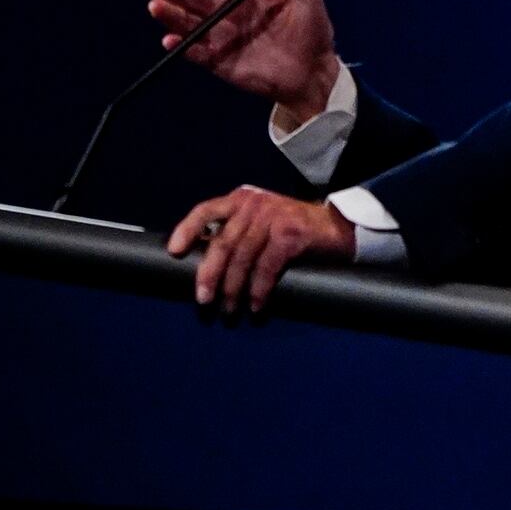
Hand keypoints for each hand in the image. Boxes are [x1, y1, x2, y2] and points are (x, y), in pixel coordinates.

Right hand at [144, 0, 346, 124]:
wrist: (315, 70)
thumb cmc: (312, 28)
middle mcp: (226, 13)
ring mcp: (221, 38)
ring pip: (189, 23)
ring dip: (170, 15)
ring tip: (155, 6)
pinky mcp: (221, 63)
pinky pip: (197, 54)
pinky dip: (183, 47)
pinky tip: (170, 39)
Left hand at [167, 186, 354, 312]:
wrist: (337, 227)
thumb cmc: (292, 229)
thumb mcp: (260, 221)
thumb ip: (235, 231)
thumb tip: (204, 264)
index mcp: (240, 199)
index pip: (205, 210)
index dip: (186, 230)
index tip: (173, 252)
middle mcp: (253, 204)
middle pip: (222, 243)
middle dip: (209, 275)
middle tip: (203, 300)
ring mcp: (273, 217)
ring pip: (242, 259)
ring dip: (233, 289)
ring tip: (229, 310)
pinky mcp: (291, 234)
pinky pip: (266, 268)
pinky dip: (258, 291)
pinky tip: (256, 306)